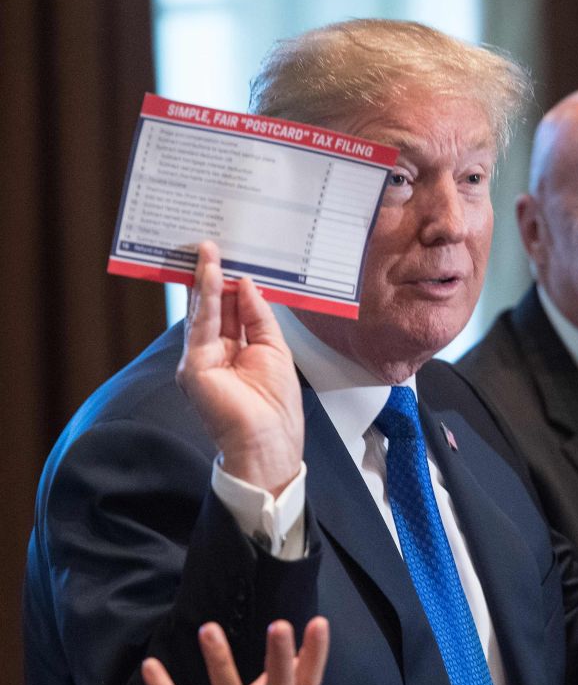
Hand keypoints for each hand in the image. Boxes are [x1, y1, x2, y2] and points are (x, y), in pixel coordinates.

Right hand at [176, 241, 303, 495]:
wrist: (268, 441)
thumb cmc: (276, 406)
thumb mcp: (274, 349)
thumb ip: (258, 316)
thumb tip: (245, 283)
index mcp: (236, 353)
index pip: (230, 312)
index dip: (230, 285)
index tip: (233, 258)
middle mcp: (215, 354)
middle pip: (213, 308)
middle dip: (214, 276)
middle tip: (214, 244)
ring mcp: (201, 360)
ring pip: (203, 312)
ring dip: (206, 279)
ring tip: (209, 249)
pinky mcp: (194, 365)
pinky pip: (200, 324)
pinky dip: (205, 297)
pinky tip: (210, 274)